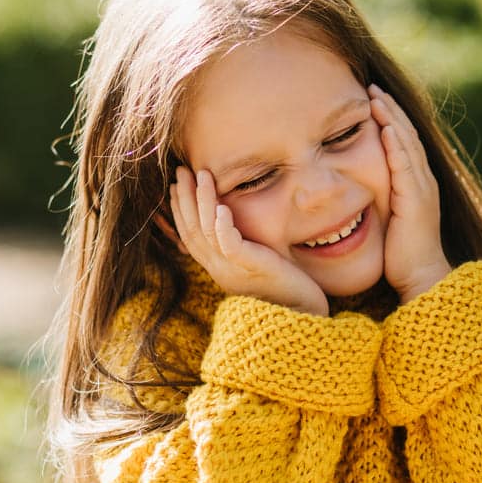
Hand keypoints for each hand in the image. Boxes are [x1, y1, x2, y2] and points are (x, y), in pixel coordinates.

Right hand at [159, 166, 328, 315]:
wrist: (303, 311)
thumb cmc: (286, 284)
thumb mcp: (257, 261)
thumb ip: (243, 244)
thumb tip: (234, 219)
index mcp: (218, 268)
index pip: (189, 236)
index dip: (181, 209)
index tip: (178, 185)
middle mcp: (219, 270)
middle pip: (192, 230)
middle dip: (185, 199)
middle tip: (181, 171)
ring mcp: (232, 271)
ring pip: (207, 232)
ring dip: (203, 201)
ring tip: (202, 175)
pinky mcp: (250, 269)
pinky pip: (228, 245)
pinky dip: (223, 225)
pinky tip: (222, 206)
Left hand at [368, 84, 450, 302]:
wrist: (421, 278)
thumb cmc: (402, 257)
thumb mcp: (390, 222)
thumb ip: (380, 203)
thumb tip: (359, 196)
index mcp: (417, 186)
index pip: (404, 144)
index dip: (391, 120)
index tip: (374, 101)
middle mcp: (423, 182)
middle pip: (408, 136)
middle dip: (391, 110)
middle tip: (373, 88)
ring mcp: (422, 189)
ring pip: (407, 144)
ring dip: (391, 119)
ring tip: (376, 98)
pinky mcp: (415, 199)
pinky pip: (405, 165)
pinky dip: (395, 144)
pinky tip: (384, 128)